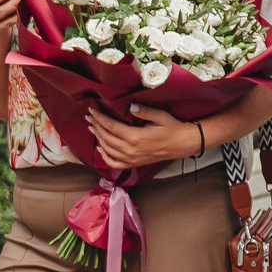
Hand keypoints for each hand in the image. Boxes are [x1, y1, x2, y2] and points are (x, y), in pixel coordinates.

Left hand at [86, 102, 200, 170]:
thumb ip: (143, 111)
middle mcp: (130, 150)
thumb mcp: (160, 116)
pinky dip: (104, 156)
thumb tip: (129, 106)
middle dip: (96, 126)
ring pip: (107, 149)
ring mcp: (131, 159)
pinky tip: (100, 148)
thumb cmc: (172, 128)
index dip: (99, 118)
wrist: (182, 144)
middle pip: (106, 137)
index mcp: (135, 137)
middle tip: (89, 116)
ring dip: (97, 138)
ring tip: (92, 127)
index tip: (91, 110)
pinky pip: (114, 163)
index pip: (111, 126)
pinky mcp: (134, 164)